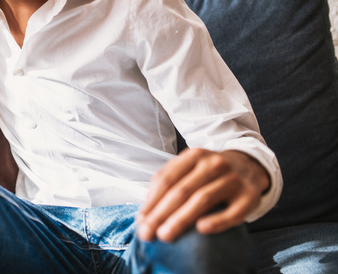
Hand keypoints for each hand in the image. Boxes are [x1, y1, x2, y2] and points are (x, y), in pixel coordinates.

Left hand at [136, 148, 269, 242]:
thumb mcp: (190, 168)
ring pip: (202, 199)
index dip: (151, 201)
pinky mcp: (249, 196)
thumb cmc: (210, 174)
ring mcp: (233, 179)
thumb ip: (169, 184)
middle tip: (147, 233)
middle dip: (160, 214)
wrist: (249, 167)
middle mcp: (213, 164)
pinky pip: (233, 212)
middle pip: (181, 191)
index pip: (166, 179)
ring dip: (181, 219)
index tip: (140, 221)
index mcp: (194, 156)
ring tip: (165, 235)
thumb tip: (145, 214)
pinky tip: (201, 229)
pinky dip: (217, 221)